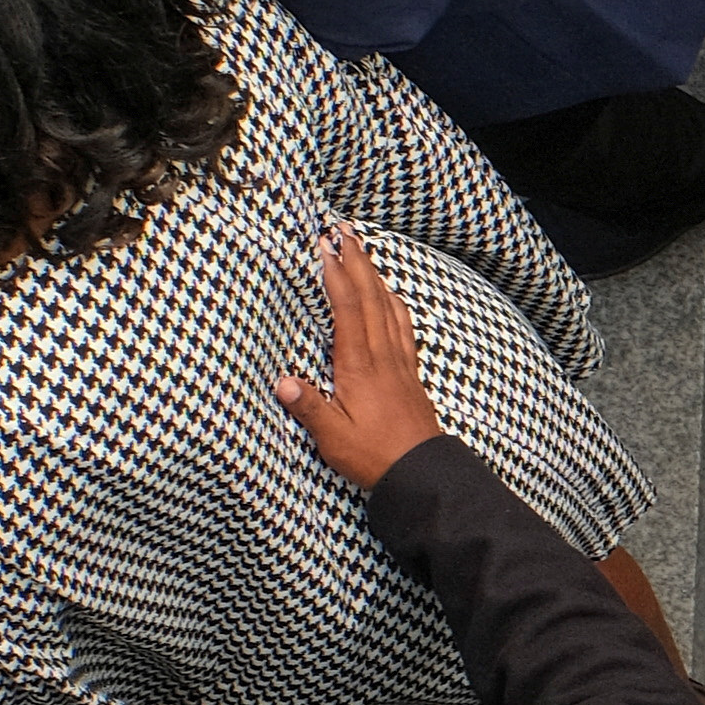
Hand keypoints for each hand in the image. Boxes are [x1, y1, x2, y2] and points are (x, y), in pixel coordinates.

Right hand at [272, 225, 448, 488]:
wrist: (422, 472)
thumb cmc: (374, 456)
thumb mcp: (333, 438)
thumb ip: (308, 407)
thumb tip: (281, 381)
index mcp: (359, 366)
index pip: (347, 310)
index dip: (336, 276)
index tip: (325, 248)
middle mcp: (382, 356)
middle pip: (371, 298)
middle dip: (357, 261)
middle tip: (344, 231)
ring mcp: (400, 362)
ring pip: (389, 308)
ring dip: (376, 276)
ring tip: (363, 253)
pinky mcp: (409, 373)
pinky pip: (403, 327)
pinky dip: (394, 304)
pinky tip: (391, 298)